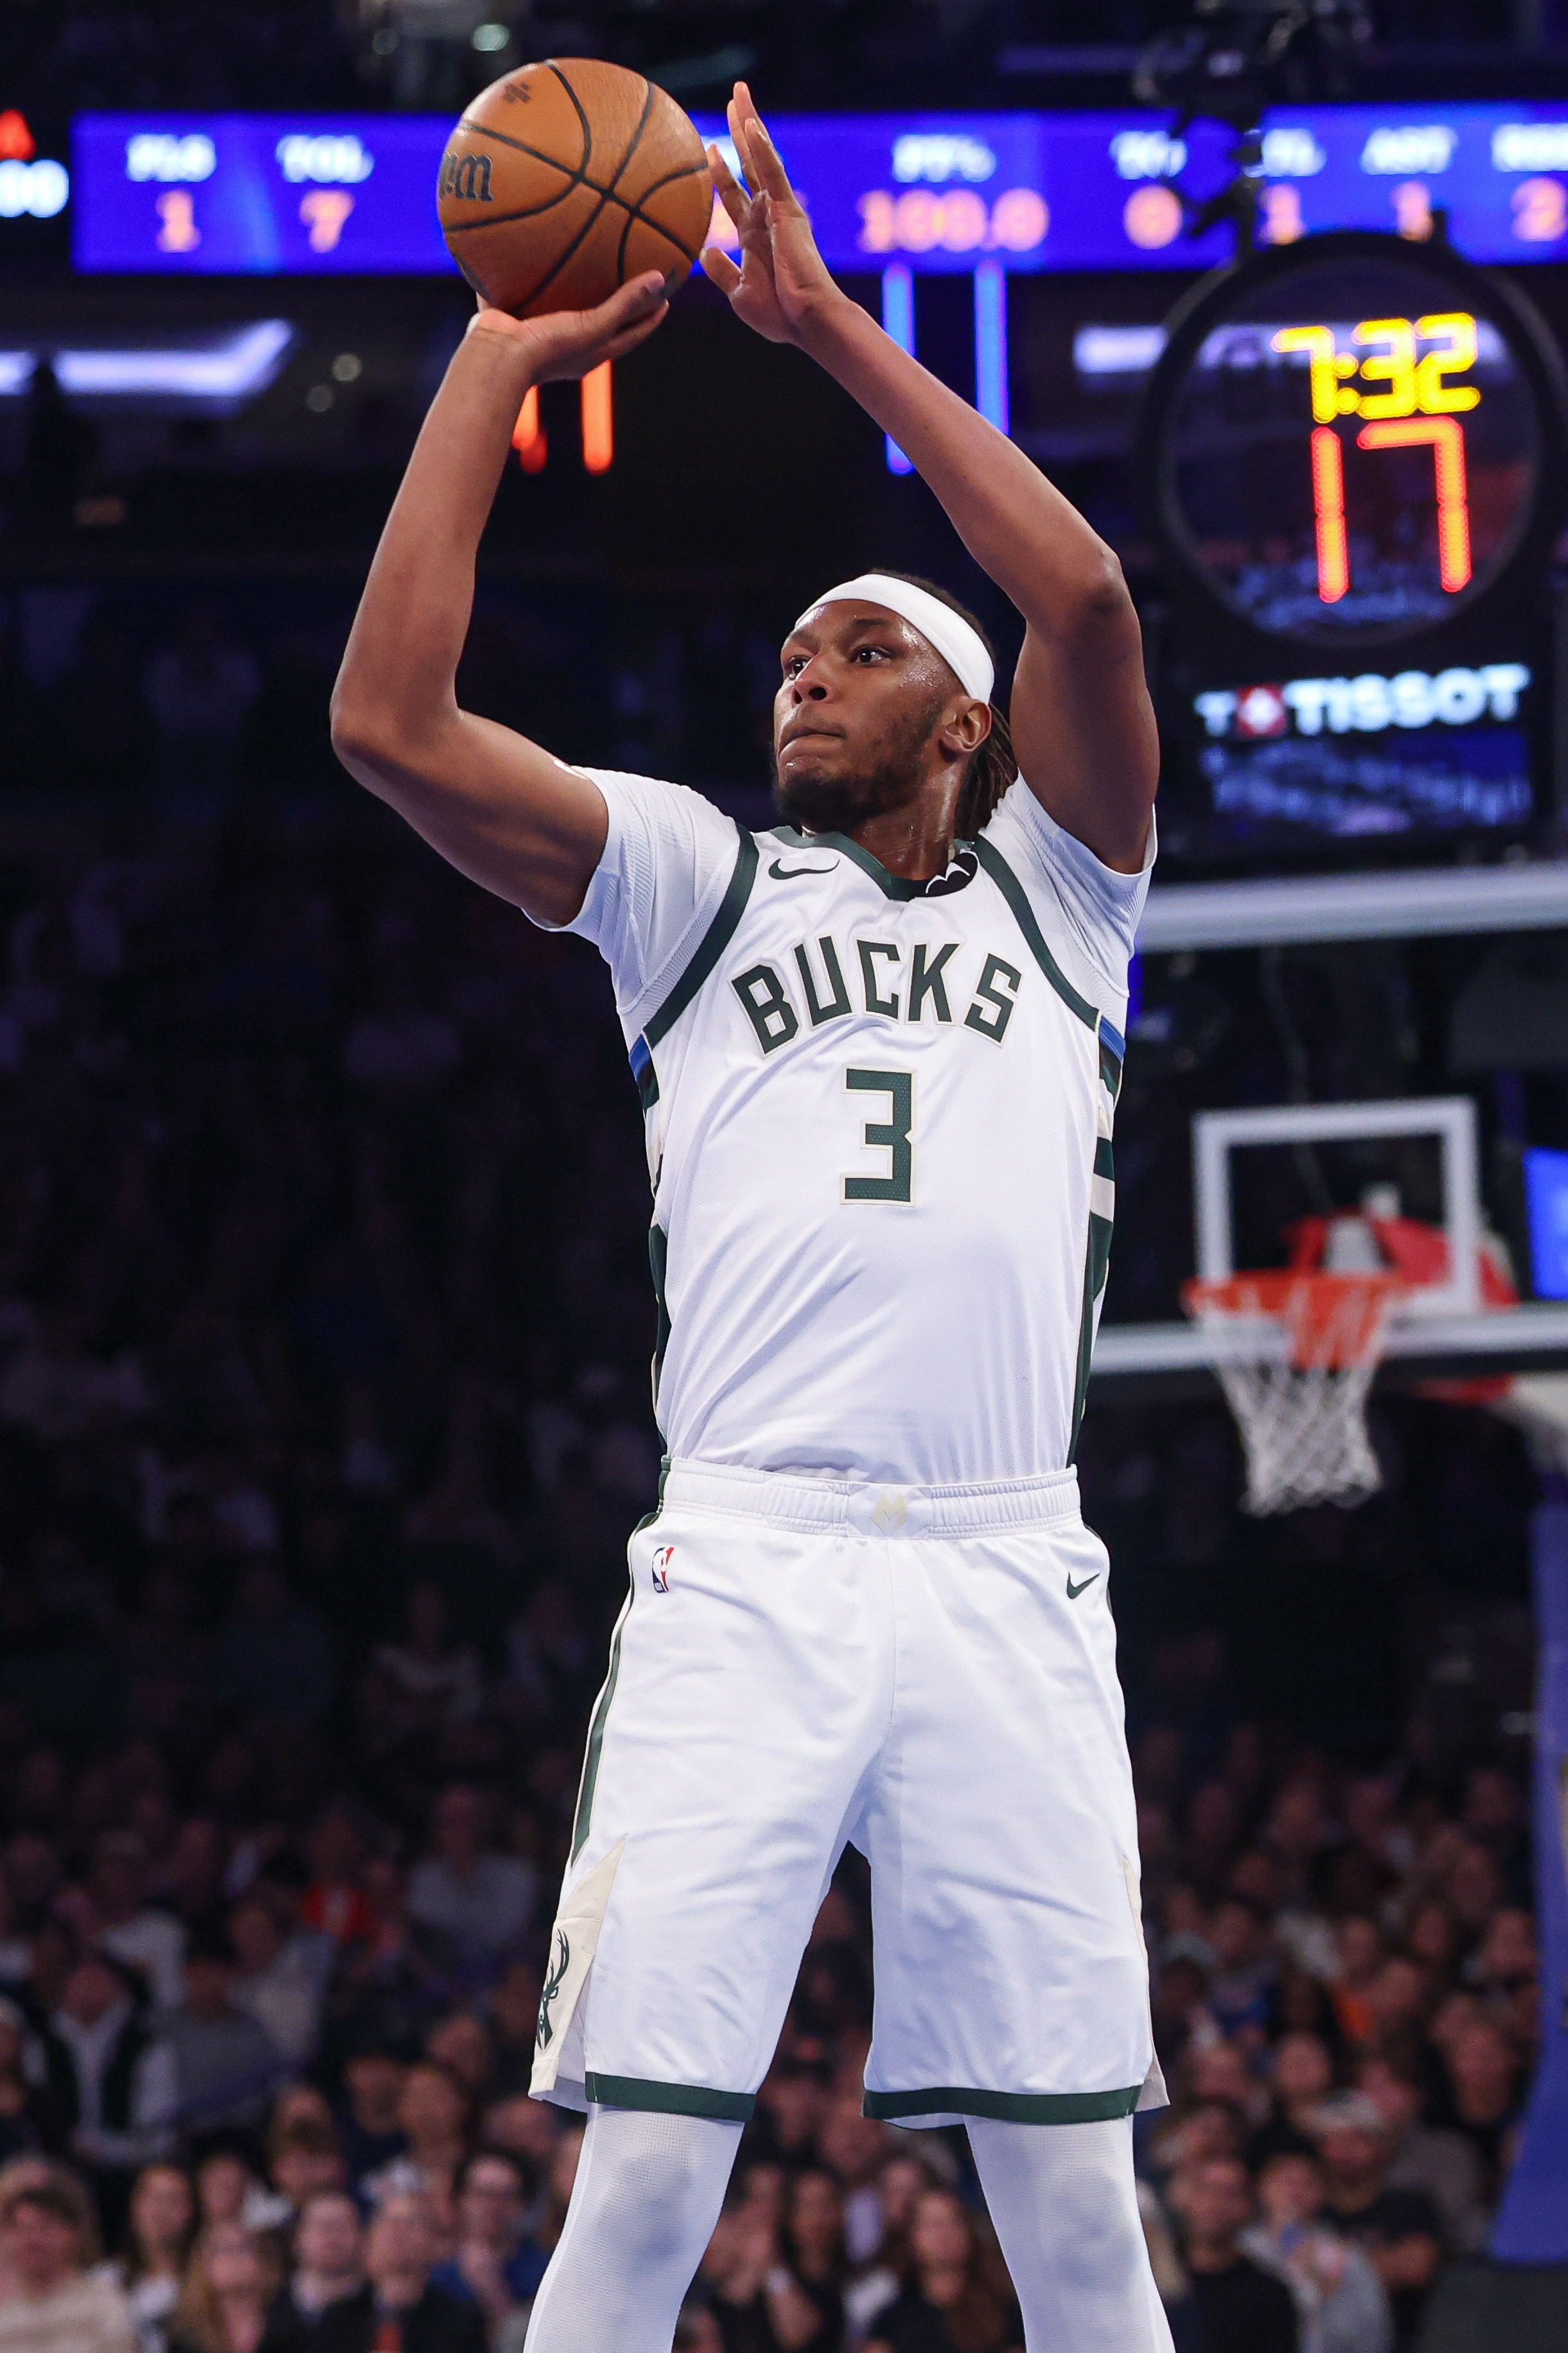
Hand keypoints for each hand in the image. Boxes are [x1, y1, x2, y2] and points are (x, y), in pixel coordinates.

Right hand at [468, 271, 669, 380]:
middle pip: (603, 318)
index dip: (650, 316)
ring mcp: (541, 330)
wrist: (495, 357)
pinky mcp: (516, 316)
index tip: (666, 296)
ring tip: (583, 253)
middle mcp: (570, 343)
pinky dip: (533, 269)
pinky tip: (532, 242)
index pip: (632, 333)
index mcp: (592, 351)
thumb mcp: (593, 326)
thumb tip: (660, 278)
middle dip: (618, 298)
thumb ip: (624, 303)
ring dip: (575, 283)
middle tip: (633, 269)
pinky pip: (527, 287)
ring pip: (563, 302)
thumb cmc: (548, 348)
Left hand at [700, 81, 842, 345]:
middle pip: (750, 164)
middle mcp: (767, 217)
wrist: (807, 321)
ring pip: (761, 158)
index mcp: (754, 236)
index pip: (735, 194)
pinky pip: (773, 174)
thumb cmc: (780, 315)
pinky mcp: (789, 212)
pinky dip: (762, 150)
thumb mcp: (739, 293)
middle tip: (731, 101)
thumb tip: (705, 253)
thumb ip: (722, 271)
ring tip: (739, 94)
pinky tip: (751, 125)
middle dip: (739, 132)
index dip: (722, 171)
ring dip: (749, 125)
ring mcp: (778, 211)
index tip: (710, 148)